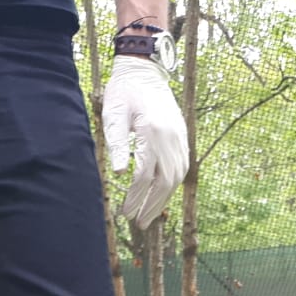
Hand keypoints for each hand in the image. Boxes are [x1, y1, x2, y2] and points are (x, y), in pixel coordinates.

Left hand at [102, 54, 188, 226]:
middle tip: (139, 224)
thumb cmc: (123, 92)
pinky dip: (171, 185)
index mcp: (153, 132)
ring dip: (163, 200)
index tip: (124, 213)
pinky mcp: (182, 137)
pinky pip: (181, 168)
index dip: (134, 198)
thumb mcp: (113, 115)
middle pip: (165, 182)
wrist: (145, 71)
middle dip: (152, 206)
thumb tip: (117, 174)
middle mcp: (171, 138)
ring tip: (149, 215)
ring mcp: (180, 138)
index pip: (145, 176)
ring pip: (176, 178)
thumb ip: (116, 144)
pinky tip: (160, 196)